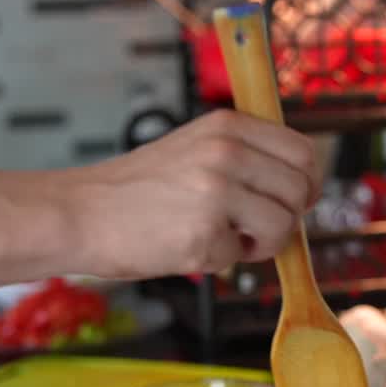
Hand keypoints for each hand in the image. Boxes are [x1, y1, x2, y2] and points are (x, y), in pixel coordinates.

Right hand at [73, 110, 320, 278]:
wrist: (79, 213)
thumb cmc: (134, 190)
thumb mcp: (194, 148)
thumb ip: (243, 157)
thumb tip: (297, 185)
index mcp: (227, 126)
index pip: (303, 151)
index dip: (306, 182)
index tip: (294, 200)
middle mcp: (226, 152)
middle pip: (300, 190)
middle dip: (286, 218)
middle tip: (253, 229)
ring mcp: (216, 192)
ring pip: (283, 226)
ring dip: (261, 244)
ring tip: (224, 240)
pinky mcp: (204, 233)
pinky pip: (242, 256)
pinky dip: (222, 260)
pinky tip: (189, 246)